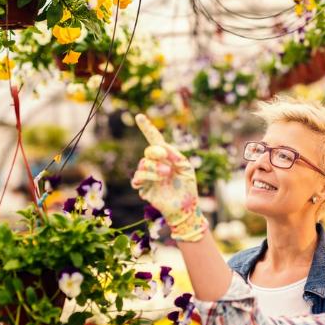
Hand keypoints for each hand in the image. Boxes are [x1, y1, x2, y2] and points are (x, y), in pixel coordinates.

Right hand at [130, 114, 207, 241]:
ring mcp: (149, 177)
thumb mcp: (186, 168)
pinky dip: (145, 177)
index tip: (139, 116)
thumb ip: (176, 155)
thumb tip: (162, 146)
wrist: (186, 208)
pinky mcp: (144, 189)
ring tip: (166, 174)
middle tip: (165, 158)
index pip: (154, 140)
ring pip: (143, 165)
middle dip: (155, 153)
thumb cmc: (188, 188)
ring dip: (154, 167)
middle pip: (148, 152)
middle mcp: (155, 165)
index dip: (147, 128)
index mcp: (166, 157)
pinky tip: (157, 180)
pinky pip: (137, 179)